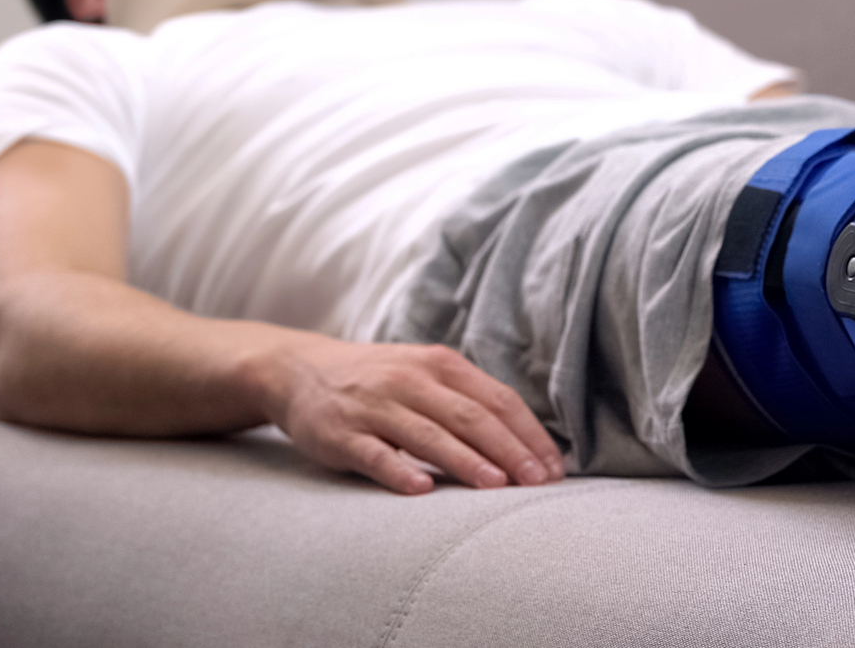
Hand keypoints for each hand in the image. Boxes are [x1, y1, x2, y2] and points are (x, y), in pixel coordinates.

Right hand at [251, 335, 565, 495]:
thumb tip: (526, 441)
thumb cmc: (380, 379)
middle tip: (538, 482)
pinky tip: (421, 489)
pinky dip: (399, 470)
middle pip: (471, 416)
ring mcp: (375, 406)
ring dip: (466, 460)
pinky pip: (374, 454)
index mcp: (441, 365)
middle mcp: (411, 380)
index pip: (497, 399)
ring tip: (496, 485)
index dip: (529, 434)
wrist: (300, 370)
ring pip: (428, 434)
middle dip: (510, 449)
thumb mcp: (426, 373)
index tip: (554, 467)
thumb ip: (469, 399)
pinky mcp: (340, 433)